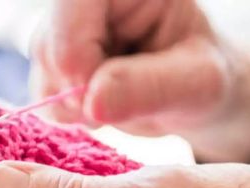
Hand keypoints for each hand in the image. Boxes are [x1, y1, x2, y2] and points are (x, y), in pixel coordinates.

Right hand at [32, 0, 249, 162]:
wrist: (197, 93)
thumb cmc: (207, 77)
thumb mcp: (198, 83)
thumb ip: (151, 87)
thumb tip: (92, 102)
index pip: (72, 7)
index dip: (78, 61)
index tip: (104, 102)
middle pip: (48, 44)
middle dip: (80, 91)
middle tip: (125, 106)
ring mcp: (64, 27)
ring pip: (42, 73)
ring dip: (78, 106)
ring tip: (125, 102)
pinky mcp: (52, 58)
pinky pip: (41, 96)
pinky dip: (72, 115)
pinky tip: (107, 105)